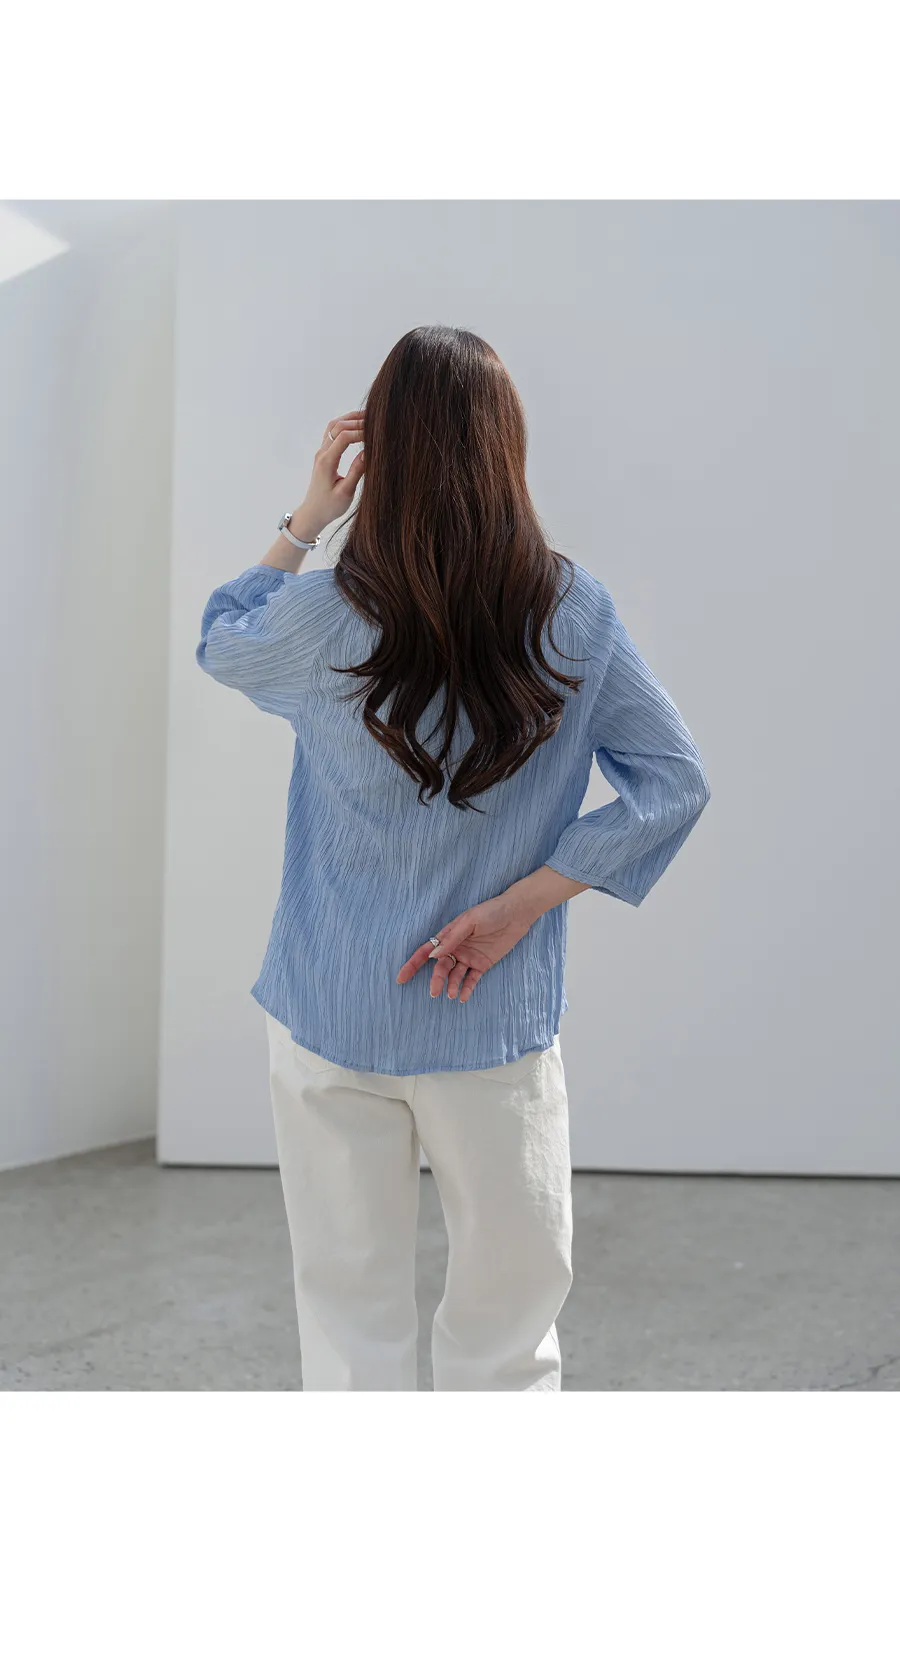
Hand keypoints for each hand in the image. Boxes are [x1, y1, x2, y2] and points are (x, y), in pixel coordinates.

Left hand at [290, 411, 365, 540]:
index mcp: (327, 462)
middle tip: (376, 421)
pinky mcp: (324, 454)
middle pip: (337, 426)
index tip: (376, 435)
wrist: (313, 513)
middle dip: (356, 421)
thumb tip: (367, 453)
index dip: (360, 432)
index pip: (343, 437)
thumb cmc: (329, 507)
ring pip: (333, 426)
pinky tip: (357, 425)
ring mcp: (322, 452)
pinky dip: (345, 425)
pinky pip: (332, 432)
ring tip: (368, 416)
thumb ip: (356, 472)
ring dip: (349, 419)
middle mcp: (322, 453)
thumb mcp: (346, 492)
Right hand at [395, 891, 535, 1002]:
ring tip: (452, 995)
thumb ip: (452, 939)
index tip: (401, 978)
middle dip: (436, 980)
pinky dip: (466, 989)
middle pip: (441, 967)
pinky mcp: (483, 963)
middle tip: (434, 992)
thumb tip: (433, 955)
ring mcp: (469, 957)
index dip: (413, 964)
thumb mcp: (470, 921)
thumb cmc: (491, 911)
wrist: (516, 913)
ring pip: (455, 975)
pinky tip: (463, 997)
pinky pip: (472, 979)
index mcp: (449, 935)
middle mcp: (456, 948)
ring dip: (452, 986)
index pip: (426, 951)